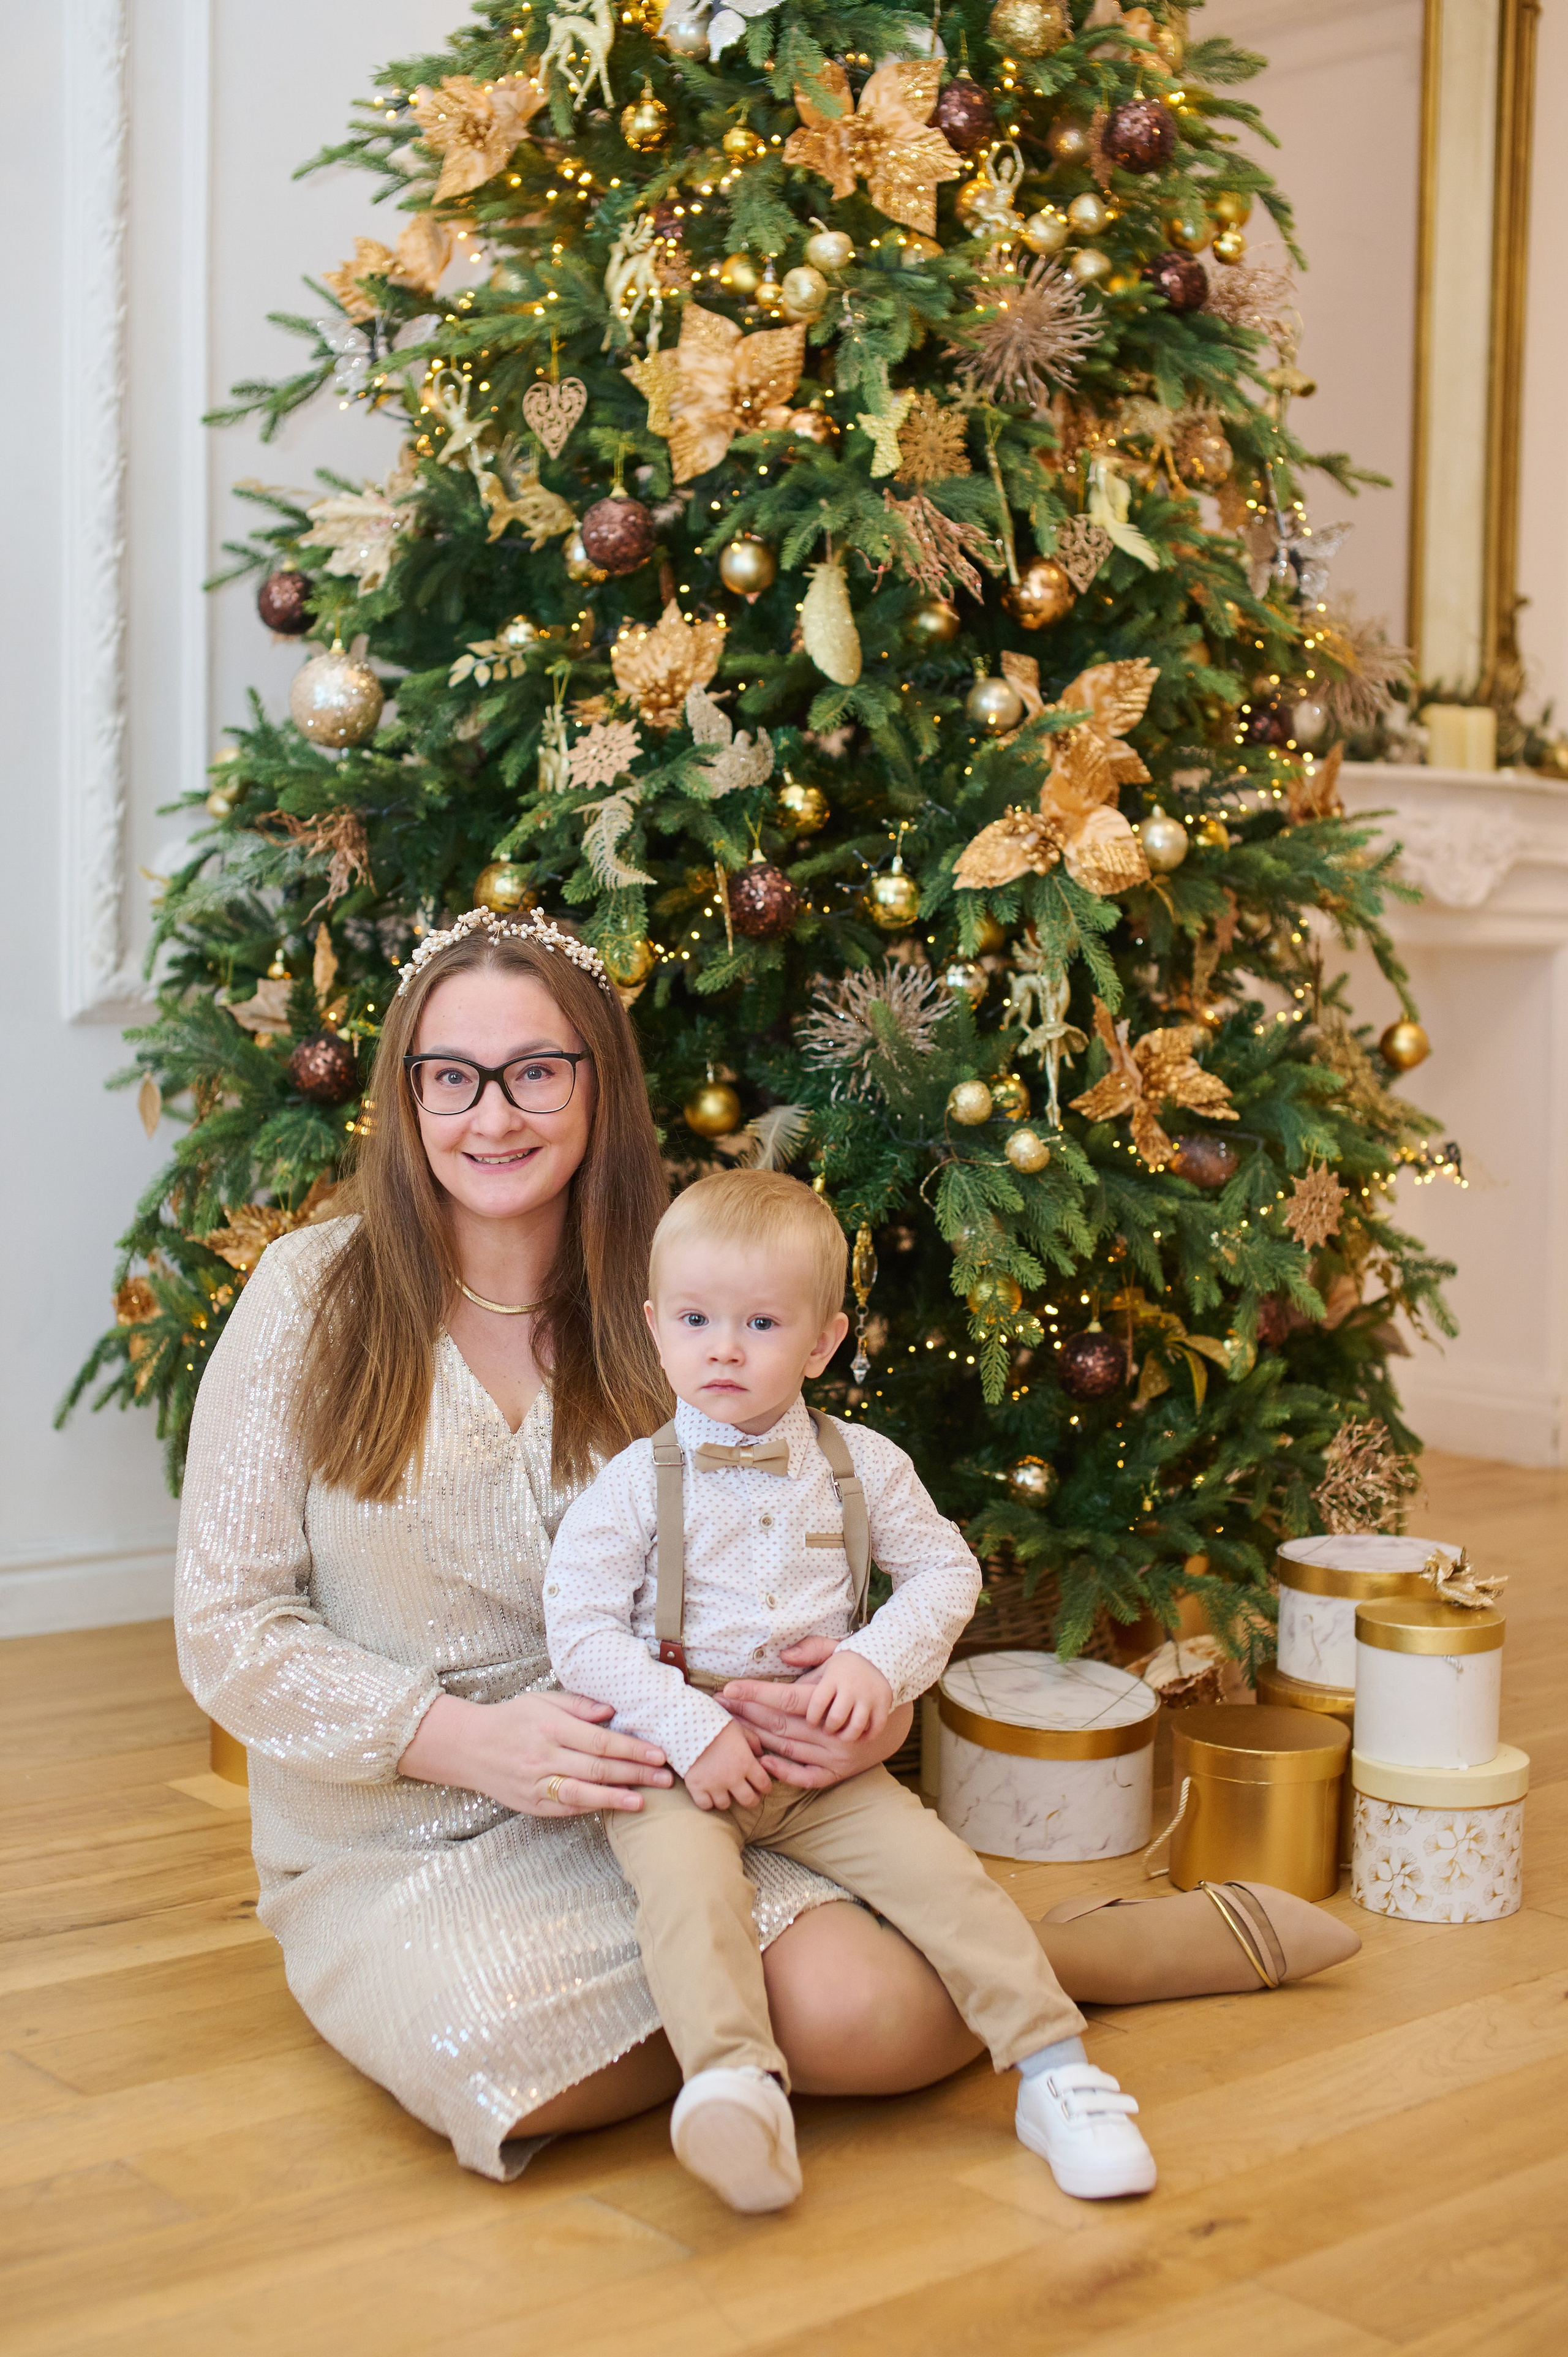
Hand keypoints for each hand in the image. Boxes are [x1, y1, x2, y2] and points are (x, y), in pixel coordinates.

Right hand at [398, 1689, 672, 1816]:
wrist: (469, 1746)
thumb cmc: (512, 1718)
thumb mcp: (542, 1700)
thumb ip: (578, 1705)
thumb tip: (613, 1711)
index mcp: (550, 1727)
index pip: (599, 1741)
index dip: (631, 1748)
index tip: (658, 1753)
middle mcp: (543, 1756)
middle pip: (597, 1768)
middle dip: (634, 1773)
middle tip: (665, 1778)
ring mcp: (536, 1783)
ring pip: (582, 1792)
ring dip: (616, 1797)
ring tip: (643, 1800)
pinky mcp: (531, 1803)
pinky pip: (566, 1807)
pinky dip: (592, 1807)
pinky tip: (613, 1806)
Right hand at [683, 1718, 773, 1811]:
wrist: (688, 1723)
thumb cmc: (716, 1723)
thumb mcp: (739, 1729)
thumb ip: (753, 1742)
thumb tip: (761, 1755)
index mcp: (746, 1762)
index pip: (764, 1784)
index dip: (765, 1787)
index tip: (762, 1786)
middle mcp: (732, 1777)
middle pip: (749, 1801)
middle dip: (751, 1799)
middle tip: (747, 1794)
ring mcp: (713, 1784)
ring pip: (725, 1805)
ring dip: (726, 1799)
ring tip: (724, 1791)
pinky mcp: (696, 1787)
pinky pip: (705, 1805)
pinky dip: (707, 1801)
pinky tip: (708, 1793)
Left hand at [720, 1656, 913, 1789]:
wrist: (898, 1714)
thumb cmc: (860, 1680)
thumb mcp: (841, 1656)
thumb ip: (813, 1651)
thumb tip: (783, 1656)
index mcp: (832, 1699)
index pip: (785, 1698)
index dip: (754, 1693)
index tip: (727, 1689)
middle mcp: (833, 1730)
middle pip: (779, 1724)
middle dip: (746, 1714)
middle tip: (719, 1706)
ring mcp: (837, 1753)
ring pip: (787, 1748)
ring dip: (757, 1739)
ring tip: (731, 1728)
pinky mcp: (840, 1771)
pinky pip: (808, 1777)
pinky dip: (785, 1773)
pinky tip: (764, 1762)